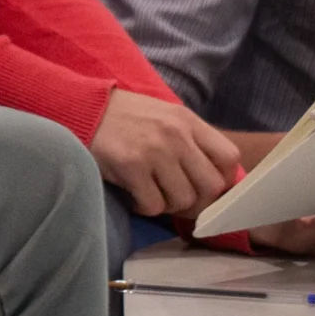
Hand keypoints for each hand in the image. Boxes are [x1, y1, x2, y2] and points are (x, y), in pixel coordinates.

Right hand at [88, 91, 239, 216]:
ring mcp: (155, 150)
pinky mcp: (131, 166)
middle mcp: (176, 134)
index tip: (204, 187)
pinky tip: (134, 194)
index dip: (222, 180)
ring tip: (151, 192)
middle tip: (176, 198)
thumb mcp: (166, 118)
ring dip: (168, 205)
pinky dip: (144, 207)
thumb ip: (192, 142)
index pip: (230, 158)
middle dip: (197, 201)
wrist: (84, 108)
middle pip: (211, 186)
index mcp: (188, 121)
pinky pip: (153, 205)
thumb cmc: (127, 118)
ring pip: (183, 200)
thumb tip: (216, 182)